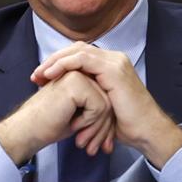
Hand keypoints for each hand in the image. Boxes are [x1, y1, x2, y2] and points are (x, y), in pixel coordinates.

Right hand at [0, 70, 114, 165]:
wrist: (28, 130)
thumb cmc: (48, 125)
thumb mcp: (77, 115)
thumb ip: (94, 108)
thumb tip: (113, 118)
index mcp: (78, 77)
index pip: (104, 98)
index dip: (103, 123)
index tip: (96, 143)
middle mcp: (78, 72)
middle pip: (108, 101)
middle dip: (103, 128)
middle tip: (94, 147)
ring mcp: (77, 75)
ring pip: (106, 104)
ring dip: (97, 128)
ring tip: (83, 141)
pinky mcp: (76, 83)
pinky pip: (99, 106)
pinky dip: (90, 122)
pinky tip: (74, 126)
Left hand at [31, 42, 181, 168]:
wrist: (146, 132)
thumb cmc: (124, 124)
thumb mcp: (99, 105)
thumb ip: (85, 93)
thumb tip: (63, 94)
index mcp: (109, 65)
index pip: (78, 54)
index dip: (57, 63)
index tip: (40, 78)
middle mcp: (113, 59)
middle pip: (75, 49)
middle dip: (52, 60)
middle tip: (35, 76)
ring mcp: (115, 62)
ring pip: (77, 51)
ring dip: (54, 62)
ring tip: (39, 76)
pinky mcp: (113, 69)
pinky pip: (82, 59)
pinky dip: (64, 64)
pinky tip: (51, 74)